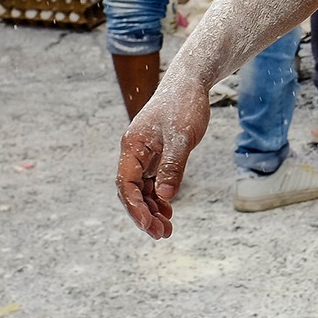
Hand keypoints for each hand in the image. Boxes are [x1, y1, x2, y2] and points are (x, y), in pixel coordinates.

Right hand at [117, 74, 211, 238]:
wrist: (191, 83)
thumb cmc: (184, 104)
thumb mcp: (181, 137)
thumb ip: (173, 166)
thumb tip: (164, 197)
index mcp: (133, 146)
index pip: (126, 184)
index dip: (136, 208)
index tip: (150, 226)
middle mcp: (134, 152)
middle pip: (131, 191)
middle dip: (143, 215)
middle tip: (162, 234)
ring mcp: (144, 154)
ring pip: (142, 189)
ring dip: (151, 210)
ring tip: (167, 229)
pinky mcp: (156, 155)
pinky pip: (152, 182)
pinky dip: (159, 198)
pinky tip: (168, 210)